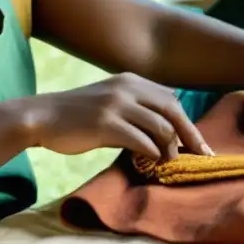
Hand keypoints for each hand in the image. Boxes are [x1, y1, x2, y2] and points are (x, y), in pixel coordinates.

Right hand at [21, 73, 212, 161]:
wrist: (42, 116)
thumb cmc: (77, 114)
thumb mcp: (111, 100)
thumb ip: (136, 107)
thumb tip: (166, 130)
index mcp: (132, 81)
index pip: (171, 100)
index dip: (187, 122)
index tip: (198, 143)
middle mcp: (128, 88)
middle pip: (173, 111)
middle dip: (190, 135)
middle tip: (202, 155)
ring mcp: (117, 104)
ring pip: (161, 127)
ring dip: (170, 148)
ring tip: (168, 162)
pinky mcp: (106, 124)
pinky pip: (142, 141)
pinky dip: (152, 154)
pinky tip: (150, 163)